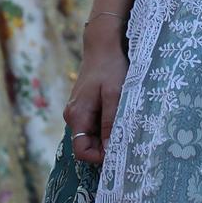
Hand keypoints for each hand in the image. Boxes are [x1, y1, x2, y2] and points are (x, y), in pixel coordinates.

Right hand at [67, 31, 127, 166]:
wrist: (103, 45)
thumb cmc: (110, 68)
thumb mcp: (115, 95)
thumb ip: (111, 123)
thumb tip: (110, 149)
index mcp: (77, 116)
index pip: (82, 152)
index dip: (100, 156)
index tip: (120, 150)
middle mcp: (73, 116)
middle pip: (88, 145)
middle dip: (107, 145)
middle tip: (128, 136)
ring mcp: (78, 111)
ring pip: (93, 135)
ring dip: (109, 134)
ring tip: (126, 122)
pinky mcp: (85, 106)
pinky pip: (95, 125)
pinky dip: (108, 125)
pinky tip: (121, 113)